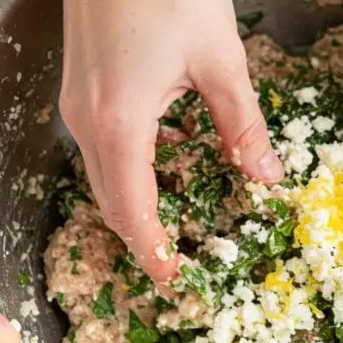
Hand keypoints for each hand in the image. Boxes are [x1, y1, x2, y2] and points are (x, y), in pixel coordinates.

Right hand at [60, 0, 283, 283]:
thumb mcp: (221, 60)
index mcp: (119, 124)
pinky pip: (104, 143)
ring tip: (180, 216)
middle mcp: (87, 120)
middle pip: (111, 202)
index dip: (153, 253)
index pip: (132, 213)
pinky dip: (134, 164)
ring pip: (105, 175)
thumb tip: (265, 175)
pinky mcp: (81, 85)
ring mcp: (77, 102)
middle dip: (144, 237)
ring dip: (139, 201)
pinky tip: (174, 152)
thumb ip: (243, 126)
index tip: (173, 281)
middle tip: (177, 261)